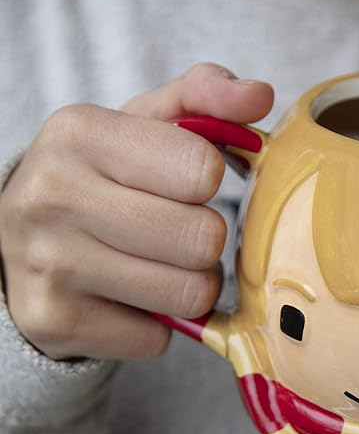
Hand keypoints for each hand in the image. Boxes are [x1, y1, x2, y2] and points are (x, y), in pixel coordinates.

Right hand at [0, 63, 272, 359]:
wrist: (19, 241)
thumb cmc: (101, 178)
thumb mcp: (143, 126)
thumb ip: (204, 99)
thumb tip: (260, 95)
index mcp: (81, 132)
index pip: (202, 170)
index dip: (209, 183)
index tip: (187, 185)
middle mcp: (53, 196)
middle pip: (203, 239)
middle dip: (206, 241)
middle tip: (179, 234)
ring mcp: (49, 264)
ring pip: (189, 295)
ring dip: (190, 286)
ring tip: (160, 267)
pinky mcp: (56, 322)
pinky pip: (159, 337)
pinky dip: (157, 324)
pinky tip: (129, 299)